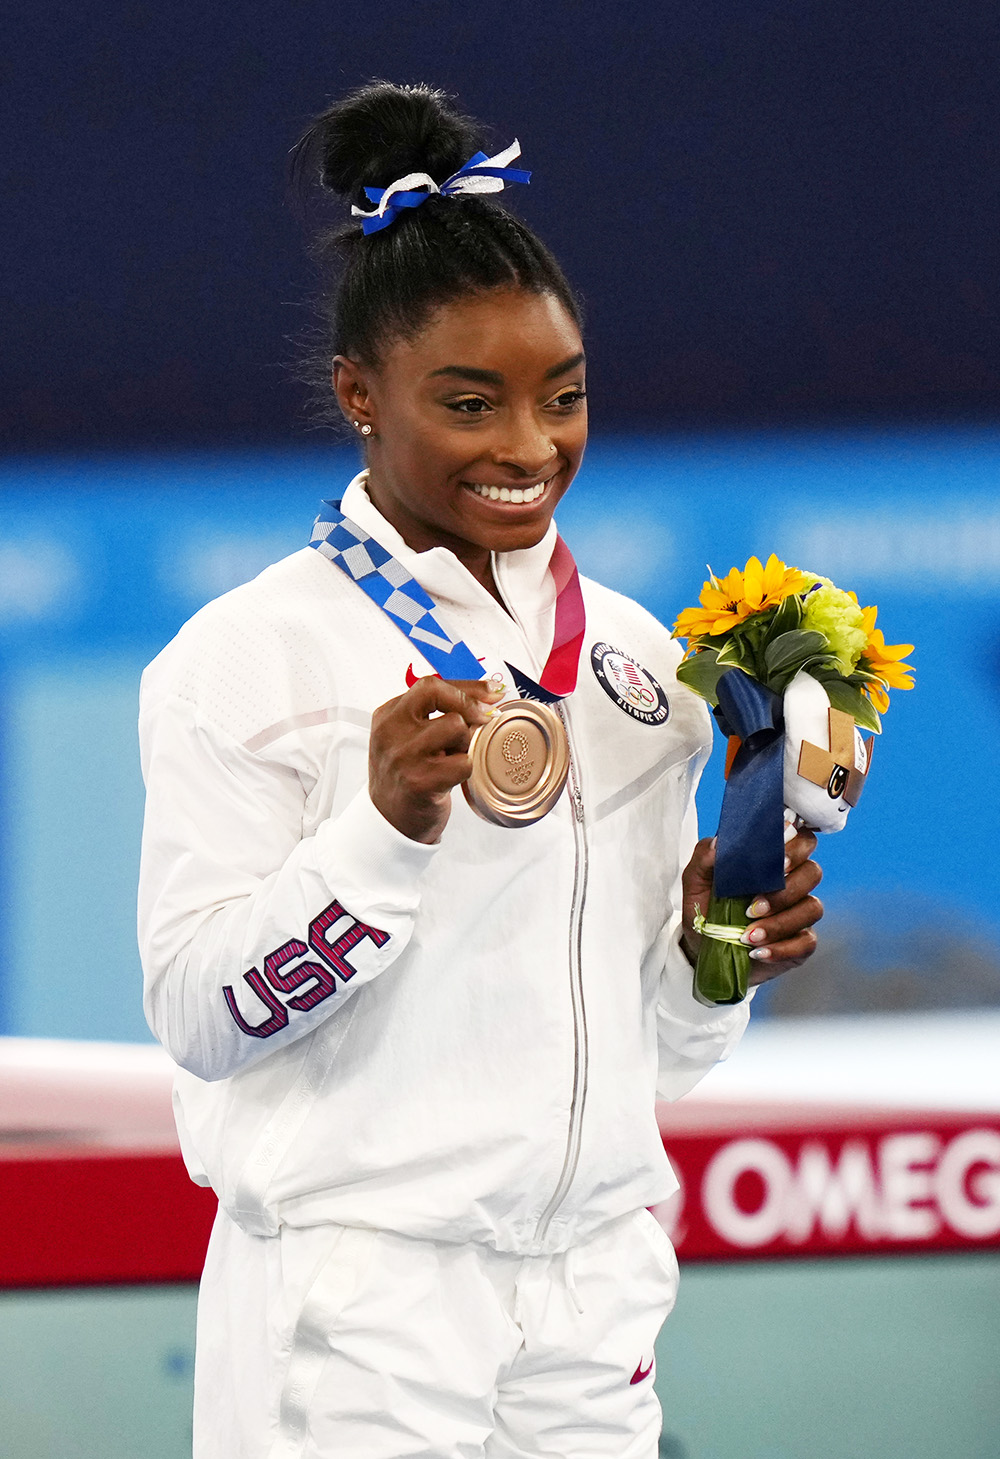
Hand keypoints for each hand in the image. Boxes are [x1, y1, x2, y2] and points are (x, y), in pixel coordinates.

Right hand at [369, 677, 502, 843]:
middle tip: (486, 718)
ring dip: (465, 742)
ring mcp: (404, 756)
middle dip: (469, 704)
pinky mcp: (420, 781)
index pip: (430, 685)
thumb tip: (483, 696)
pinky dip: (466, 769)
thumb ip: (432, 714)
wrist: (389, 822)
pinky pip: (463, 762)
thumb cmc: (405, 776)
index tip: (491, 692)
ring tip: (454, 756)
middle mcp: (392, 731)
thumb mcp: (406, 737)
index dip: (466, 686)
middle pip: (439, 695)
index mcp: (388, 715)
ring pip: (455, 727)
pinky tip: (453, 777)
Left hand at [680, 831, 823, 983]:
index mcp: (771, 860)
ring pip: (812, 908)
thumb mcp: (696, 882)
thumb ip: (705, 857)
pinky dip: (782, 949)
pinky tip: (758, 952)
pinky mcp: (800, 941)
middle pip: (813, 872)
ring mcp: (799, 912)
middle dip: (785, 890)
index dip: (796, 848)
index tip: (778, 863)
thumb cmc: (704, 908)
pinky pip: (806, 943)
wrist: (702, 948)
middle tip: (752, 907)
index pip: (800, 840)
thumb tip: (720, 843)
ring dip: (779, 923)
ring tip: (747, 936)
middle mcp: (791, 882)